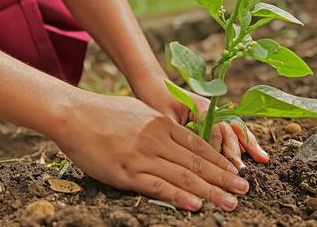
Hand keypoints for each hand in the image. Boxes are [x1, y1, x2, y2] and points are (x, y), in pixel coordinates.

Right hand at [53, 91, 250, 210]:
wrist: (73, 114)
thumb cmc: (103, 112)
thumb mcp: (138, 111)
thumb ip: (158, 124)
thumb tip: (174, 134)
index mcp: (161, 124)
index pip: (198, 146)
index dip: (220, 161)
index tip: (235, 172)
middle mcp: (157, 139)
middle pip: (197, 163)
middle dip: (223, 178)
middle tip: (243, 190)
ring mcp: (142, 156)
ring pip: (183, 176)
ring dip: (210, 191)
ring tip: (230, 202)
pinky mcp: (126, 172)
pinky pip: (157, 186)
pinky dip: (179, 196)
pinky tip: (196, 204)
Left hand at [129, 74, 269, 168]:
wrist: (154, 84)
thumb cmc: (155, 100)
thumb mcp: (163, 117)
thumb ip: (178, 132)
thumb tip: (187, 155)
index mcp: (200, 106)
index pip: (214, 130)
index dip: (217, 149)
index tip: (220, 167)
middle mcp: (211, 108)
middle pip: (228, 130)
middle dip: (235, 151)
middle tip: (241, 170)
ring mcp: (214, 112)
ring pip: (235, 129)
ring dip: (248, 144)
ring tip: (263, 159)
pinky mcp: (213, 117)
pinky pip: (231, 129)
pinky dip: (244, 140)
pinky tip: (256, 153)